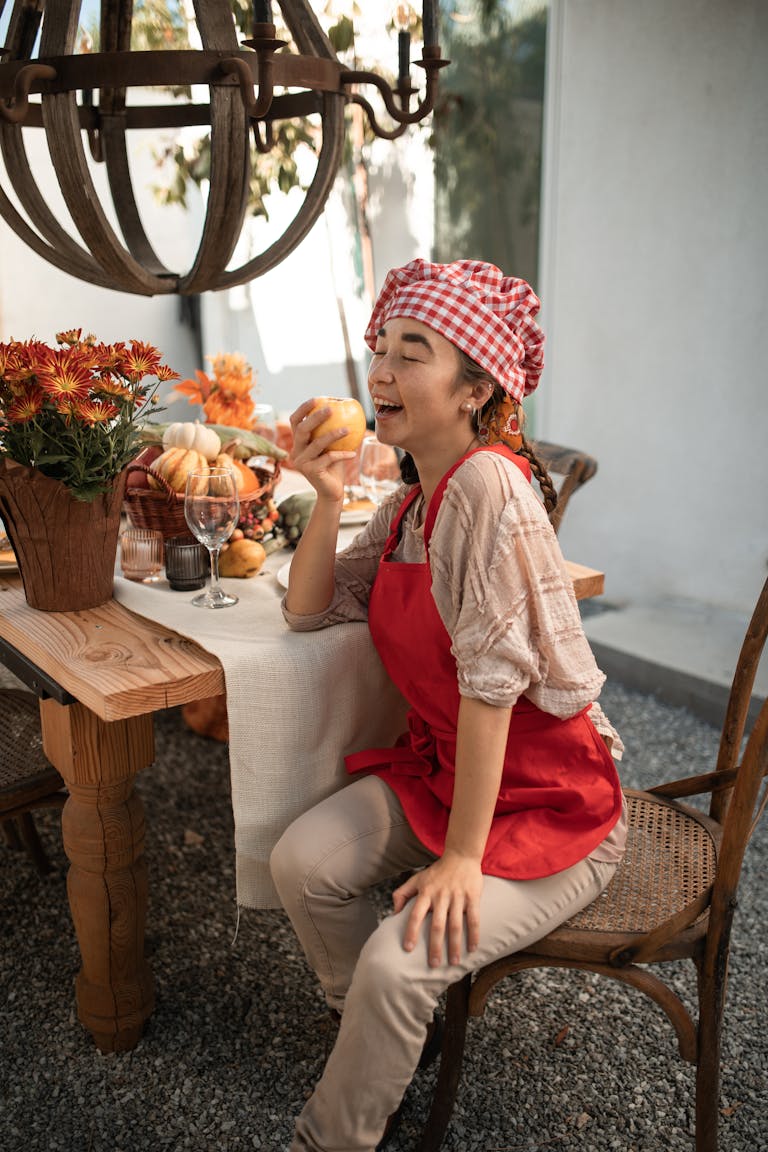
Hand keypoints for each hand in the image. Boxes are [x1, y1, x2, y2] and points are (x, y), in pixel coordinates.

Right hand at [289, 399, 356, 503]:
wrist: (332, 491)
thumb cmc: (334, 466)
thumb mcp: (333, 446)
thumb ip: (334, 430)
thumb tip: (348, 407)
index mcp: (299, 442)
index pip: (295, 421)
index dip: (304, 409)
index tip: (318, 399)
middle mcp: (296, 451)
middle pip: (302, 430)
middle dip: (316, 417)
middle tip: (332, 409)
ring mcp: (301, 462)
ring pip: (316, 444)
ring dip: (333, 435)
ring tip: (348, 429)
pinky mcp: (310, 472)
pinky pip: (328, 459)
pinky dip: (342, 455)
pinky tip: (353, 453)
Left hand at [392, 851, 482, 967]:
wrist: (461, 855)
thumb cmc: (437, 871)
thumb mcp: (417, 879)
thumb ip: (402, 894)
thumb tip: (393, 913)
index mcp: (426, 892)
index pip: (416, 914)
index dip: (411, 931)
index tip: (408, 949)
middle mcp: (441, 896)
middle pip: (437, 925)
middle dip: (435, 946)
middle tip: (433, 964)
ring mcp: (457, 896)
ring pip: (456, 925)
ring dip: (455, 945)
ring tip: (454, 963)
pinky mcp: (472, 896)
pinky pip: (474, 918)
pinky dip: (474, 934)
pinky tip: (473, 949)